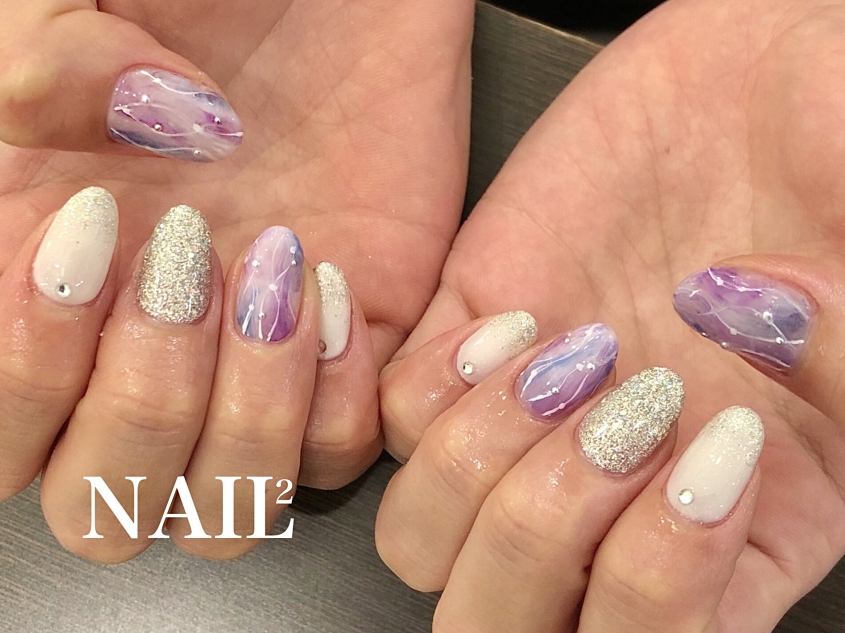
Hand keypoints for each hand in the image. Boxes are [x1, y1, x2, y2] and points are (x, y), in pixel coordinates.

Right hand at [0, 0, 472, 560]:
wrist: (349, 0)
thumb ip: (41, 61)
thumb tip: (142, 129)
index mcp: (46, 291)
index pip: (4, 439)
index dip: (29, 368)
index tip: (89, 230)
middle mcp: (145, 354)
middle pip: (106, 509)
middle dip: (146, 404)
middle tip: (190, 261)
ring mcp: (252, 368)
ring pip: (226, 510)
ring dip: (246, 416)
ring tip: (274, 268)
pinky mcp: (356, 355)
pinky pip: (338, 456)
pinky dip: (335, 397)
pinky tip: (335, 285)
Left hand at [377, 0, 844, 628]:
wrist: (765, 86)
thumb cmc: (837, 185)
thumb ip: (838, 367)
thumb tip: (739, 337)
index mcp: (729, 534)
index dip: (656, 583)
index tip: (716, 449)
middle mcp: (612, 498)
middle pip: (494, 620)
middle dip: (539, 532)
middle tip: (624, 413)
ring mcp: (527, 425)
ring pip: (419, 536)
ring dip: (481, 457)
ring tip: (574, 354)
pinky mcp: (468, 341)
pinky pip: (392, 415)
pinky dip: (439, 382)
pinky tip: (519, 320)